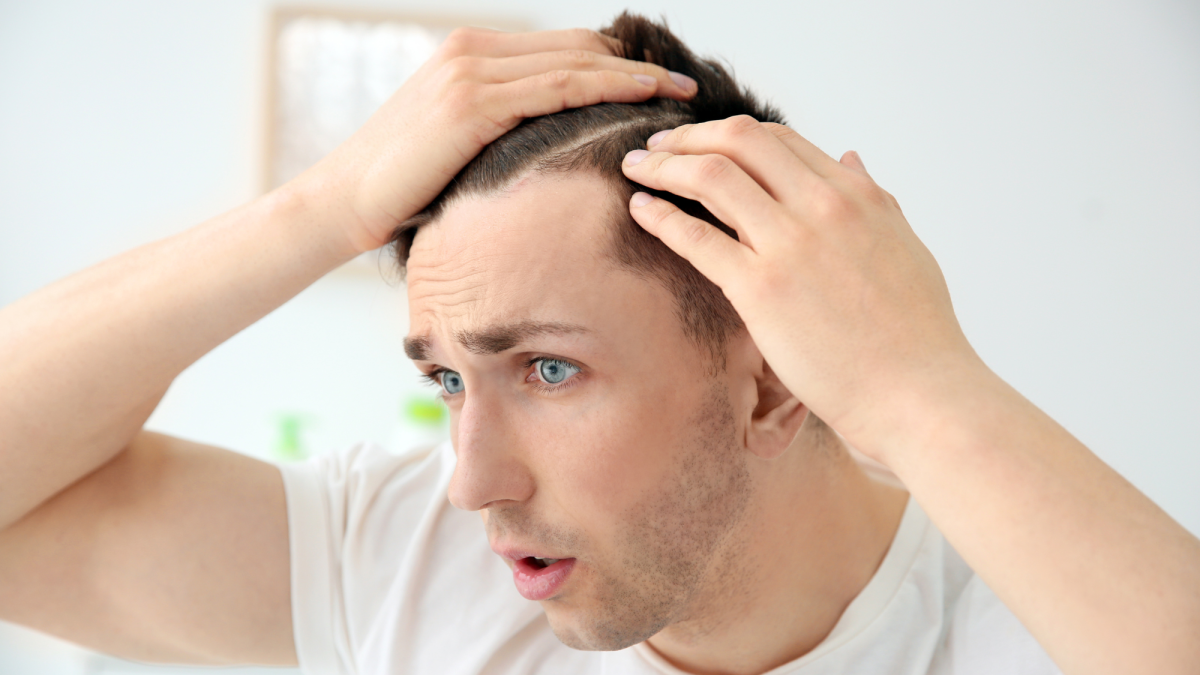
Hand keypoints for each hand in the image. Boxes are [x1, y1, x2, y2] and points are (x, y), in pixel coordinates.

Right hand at [294, 27, 696, 253]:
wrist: (345, 200)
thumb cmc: (401, 187)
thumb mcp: (457, 147)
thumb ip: (500, 131)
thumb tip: (548, 150)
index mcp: (471, 55)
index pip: (561, 49)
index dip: (614, 62)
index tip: (657, 83)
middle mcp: (473, 51)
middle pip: (577, 47)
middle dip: (636, 64)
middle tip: (685, 85)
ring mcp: (472, 71)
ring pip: (575, 63)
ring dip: (634, 76)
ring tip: (679, 93)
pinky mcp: (472, 102)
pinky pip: (557, 89)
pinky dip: (605, 90)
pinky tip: (641, 100)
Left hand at [621, 116, 985, 462]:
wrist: (919, 394)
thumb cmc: (916, 334)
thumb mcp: (905, 247)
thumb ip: (874, 199)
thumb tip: (850, 158)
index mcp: (857, 195)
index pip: (779, 141)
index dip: (729, 136)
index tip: (701, 145)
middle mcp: (823, 206)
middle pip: (740, 141)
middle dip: (689, 138)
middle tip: (656, 148)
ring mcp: (791, 244)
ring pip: (712, 175)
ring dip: (665, 166)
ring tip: (636, 170)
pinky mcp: (762, 289)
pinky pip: (697, 237)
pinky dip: (661, 216)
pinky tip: (640, 209)